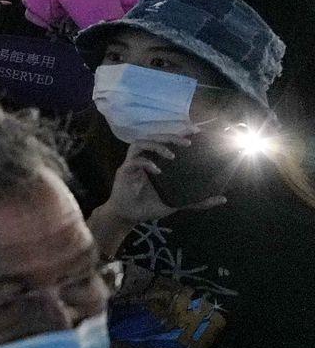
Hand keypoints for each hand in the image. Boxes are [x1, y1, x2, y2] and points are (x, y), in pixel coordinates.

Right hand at [100, 138, 224, 227]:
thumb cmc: (151, 205)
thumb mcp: (179, 201)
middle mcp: (145, 158)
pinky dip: (146, 162)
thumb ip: (198, 200)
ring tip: (171, 155)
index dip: (180, 134)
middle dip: (170, 137)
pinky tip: (157, 170)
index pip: (168, 142)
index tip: (195, 131)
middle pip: (154, 138)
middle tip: (186, 143)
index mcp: (157, 161)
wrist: (130, 216)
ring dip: (156, 146)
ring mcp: (134, 163)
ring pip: (141, 143)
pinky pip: (134, 161)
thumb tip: (222, 199)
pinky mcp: (125, 171)